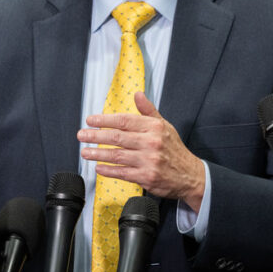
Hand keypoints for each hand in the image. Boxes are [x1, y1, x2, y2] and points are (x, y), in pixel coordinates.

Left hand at [78, 92, 205, 210]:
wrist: (190, 175)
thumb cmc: (174, 149)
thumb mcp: (164, 126)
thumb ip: (148, 111)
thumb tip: (138, 94)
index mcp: (154, 127)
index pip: (124, 120)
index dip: (105, 120)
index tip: (91, 120)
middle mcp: (151, 142)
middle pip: (117, 137)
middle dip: (96, 136)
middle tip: (82, 135)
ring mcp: (149, 161)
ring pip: (117, 155)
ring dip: (98, 154)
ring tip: (85, 152)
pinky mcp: (147, 177)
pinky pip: (123, 173)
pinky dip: (109, 170)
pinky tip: (98, 168)